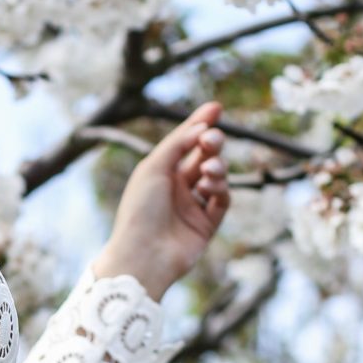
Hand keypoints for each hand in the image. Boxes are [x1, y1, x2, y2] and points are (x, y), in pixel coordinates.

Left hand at [91, 101, 229, 301]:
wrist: (143, 254)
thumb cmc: (140, 210)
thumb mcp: (152, 168)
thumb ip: (177, 144)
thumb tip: (201, 127)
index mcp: (159, 172)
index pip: (184, 142)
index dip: (200, 123)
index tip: (216, 107)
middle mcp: (176, 188)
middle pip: (203, 156)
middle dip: (211, 143)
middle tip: (212, 140)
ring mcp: (192, 206)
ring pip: (216, 176)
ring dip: (216, 167)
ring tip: (208, 170)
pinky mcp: (206, 225)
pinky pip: (221, 200)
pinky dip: (220, 189)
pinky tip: (210, 187)